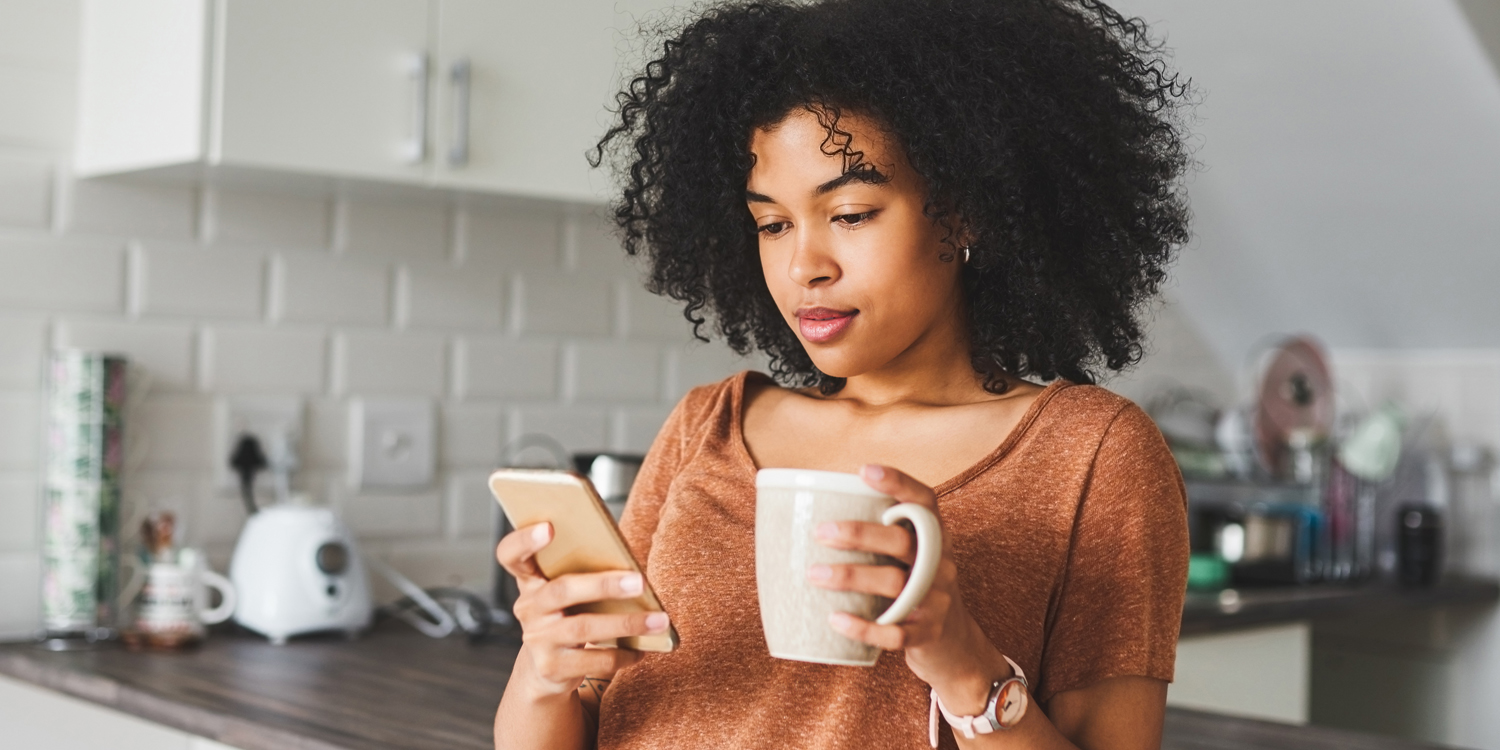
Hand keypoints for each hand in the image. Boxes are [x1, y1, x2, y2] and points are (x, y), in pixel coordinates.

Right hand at [496, 523, 670, 697]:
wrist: (546, 670)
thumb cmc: (568, 617)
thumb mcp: (568, 595)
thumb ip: (585, 575)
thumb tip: (633, 570)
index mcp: (530, 581)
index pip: (511, 555)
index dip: (524, 540)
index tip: (549, 526)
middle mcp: (528, 608)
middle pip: (562, 590)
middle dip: (604, 585)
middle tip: (640, 582)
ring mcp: (537, 639)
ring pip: (584, 628)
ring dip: (626, 623)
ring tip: (659, 620)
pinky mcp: (552, 667)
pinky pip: (593, 660)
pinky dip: (622, 654)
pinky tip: (641, 649)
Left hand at [809, 464, 1010, 713]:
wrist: (955, 646)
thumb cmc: (916, 590)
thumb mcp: (912, 559)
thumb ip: (881, 537)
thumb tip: (811, 513)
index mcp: (936, 538)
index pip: (925, 501)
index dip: (898, 482)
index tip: (864, 471)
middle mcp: (941, 564)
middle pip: (903, 542)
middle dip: (860, 534)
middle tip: (820, 532)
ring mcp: (937, 600)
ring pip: (895, 583)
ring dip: (851, 576)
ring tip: (813, 574)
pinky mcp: (928, 634)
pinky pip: (895, 633)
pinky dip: (863, 628)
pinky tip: (835, 620)